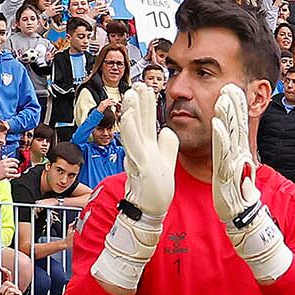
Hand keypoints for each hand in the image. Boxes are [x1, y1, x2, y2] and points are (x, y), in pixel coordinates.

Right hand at [116, 74, 175, 221]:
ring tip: (131, 94)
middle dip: (137, 102)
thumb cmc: (156, 189)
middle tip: (136, 84)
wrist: (149, 210)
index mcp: (147, 147)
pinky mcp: (139, 165)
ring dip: (131, 111)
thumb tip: (166, 129)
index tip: (145, 88)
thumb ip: (167, 145)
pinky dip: (129, 130)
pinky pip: (133, 144)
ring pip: (133, 128)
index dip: (145, 105)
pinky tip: (128, 116)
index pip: (145, 121)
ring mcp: (139, 156)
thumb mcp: (166, 161)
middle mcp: (140, 149)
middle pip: (138, 121)